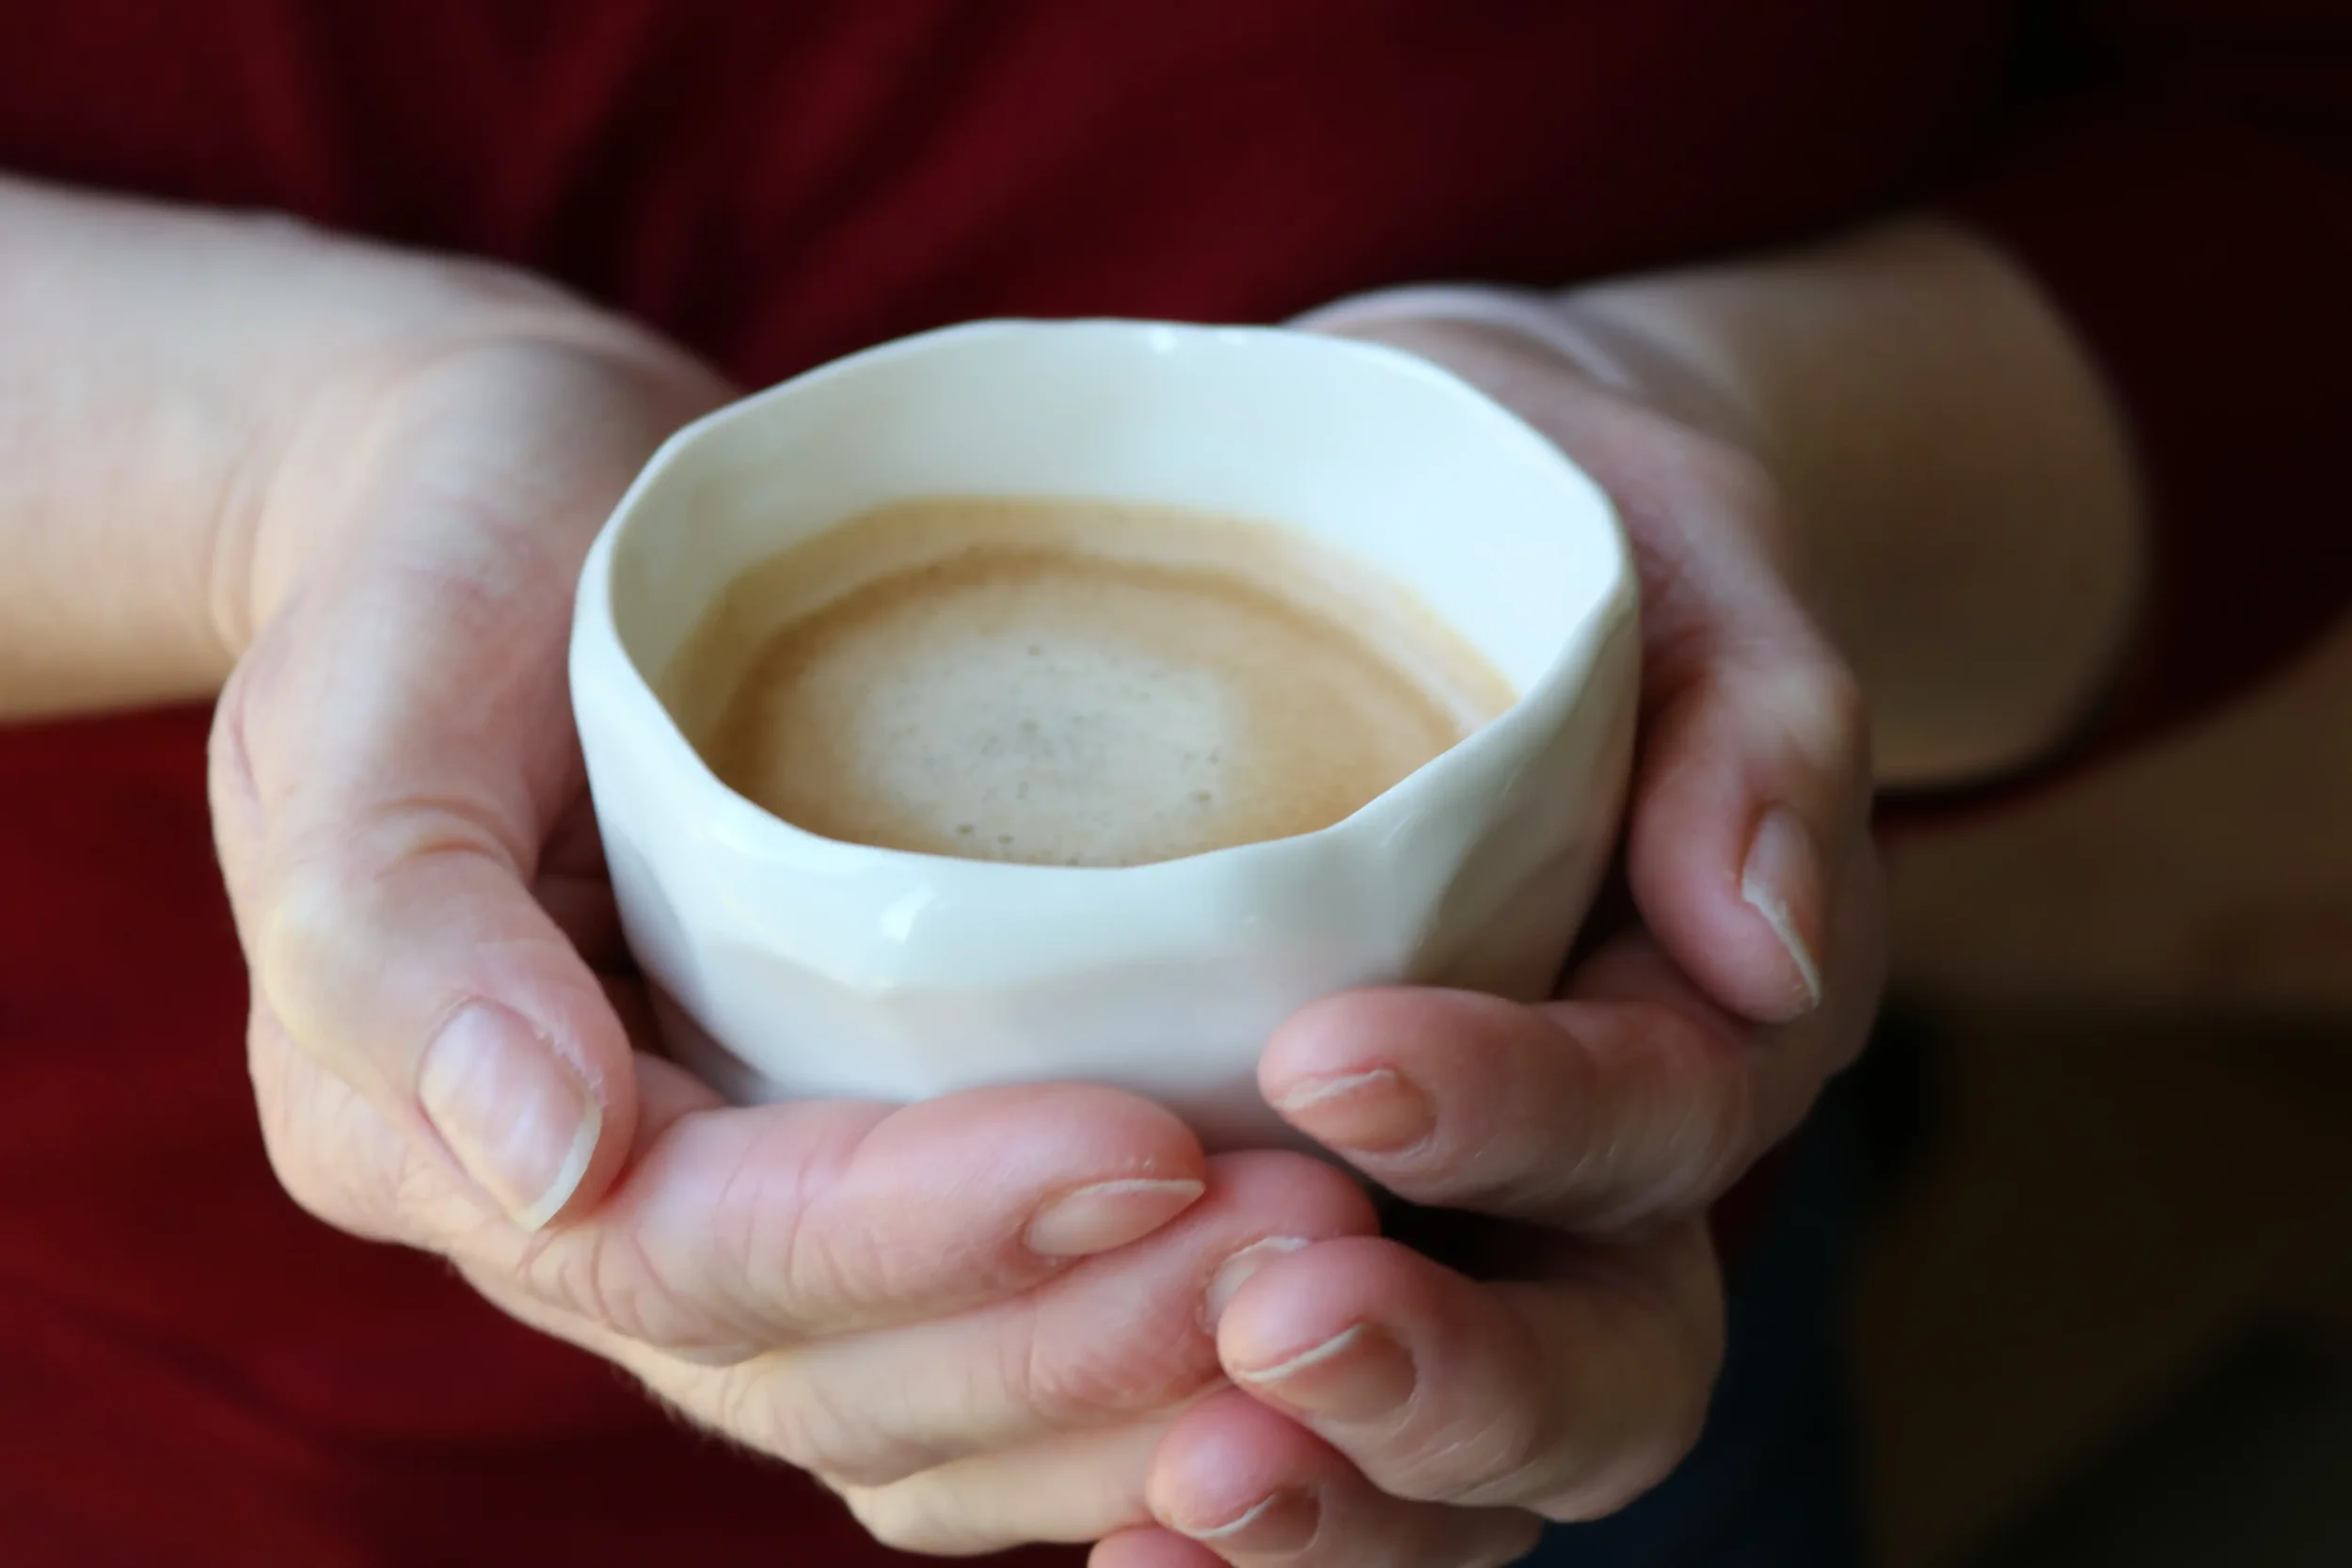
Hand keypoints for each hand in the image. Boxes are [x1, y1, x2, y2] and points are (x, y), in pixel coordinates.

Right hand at [206, 311, 1385, 1551]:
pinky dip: (1124, 1360)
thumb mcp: (369, 682)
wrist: (516, 510)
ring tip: (1346, 1275)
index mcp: (426, 1131)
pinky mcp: (832, 1168)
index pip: (687, 1250)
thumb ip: (399, 923)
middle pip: (833, 1370)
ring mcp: (719, 1214)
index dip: (918, 1226)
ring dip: (1133, 1375)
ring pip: (923, 1403)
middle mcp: (579, 1221)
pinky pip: (977, 1337)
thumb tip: (545, 1159)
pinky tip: (1283, 1305)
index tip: (1148, 1144)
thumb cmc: (436, 562)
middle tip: (1314, 1237)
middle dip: (1075, 1326)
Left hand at [1097, 308, 1887, 1565]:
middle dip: (1451, 1377)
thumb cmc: (1560, 533)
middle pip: (1602, 1368)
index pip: (1657, 1120)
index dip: (1522, 1115)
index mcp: (1711, 1017)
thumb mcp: (1685, 559)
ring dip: (1337, 1492)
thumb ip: (1756, 728)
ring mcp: (1470, 1245)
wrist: (1448, 543)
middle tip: (1278, 1323)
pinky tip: (1107, 1520)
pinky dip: (1223, 1504)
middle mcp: (1603, 1182)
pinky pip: (1308, 1436)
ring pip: (1463, 1468)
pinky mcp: (1324, 1253)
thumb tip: (1762, 938)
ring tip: (1177, 1490)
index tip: (1339, 1054)